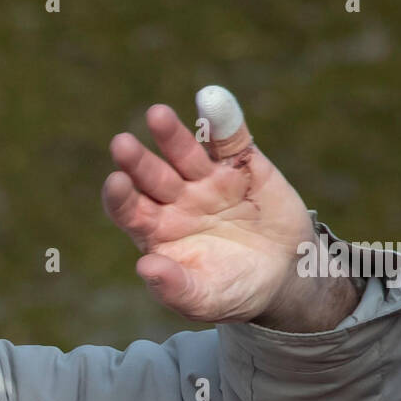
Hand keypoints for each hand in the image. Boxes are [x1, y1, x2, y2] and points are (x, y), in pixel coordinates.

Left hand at [102, 86, 356, 330]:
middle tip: (121, 145)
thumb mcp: (204, 300)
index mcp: (157, 231)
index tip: (115, 183)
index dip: (120, 197)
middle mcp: (176, 200)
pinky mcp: (241, 163)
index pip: (129, 209)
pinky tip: (210, 101)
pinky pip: (229, 138)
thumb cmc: (232, 290)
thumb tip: (144, 267)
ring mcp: (207, 179)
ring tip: (157, 116)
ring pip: (185, 153)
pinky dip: (222, 120)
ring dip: (171, 135)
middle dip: (137, 161)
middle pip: (151, 176)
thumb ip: (174, 288)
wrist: (285, 276)